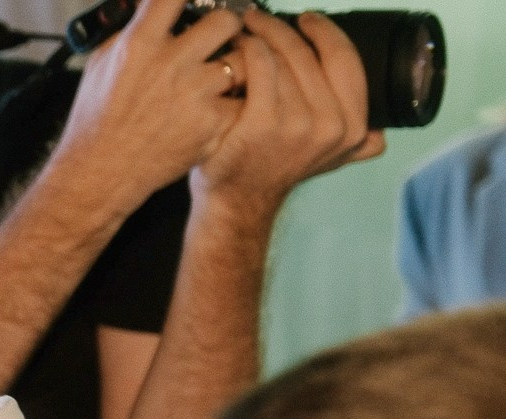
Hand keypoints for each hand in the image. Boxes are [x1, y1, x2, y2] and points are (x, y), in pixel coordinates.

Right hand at [50, 0, 244, 211]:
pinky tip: (218, 107)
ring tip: (224, 74)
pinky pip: (242, 100)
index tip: (195, 1)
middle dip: (227, 26)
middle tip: (222, 36)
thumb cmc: (97, 119)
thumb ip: (130, 31)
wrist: (101, 171)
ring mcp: (195, 94)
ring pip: (245, 60)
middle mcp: (170, 64)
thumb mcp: (101, 64)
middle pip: (226, 20)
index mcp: (139, 43)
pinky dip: (234, 103)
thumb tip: (150, 6)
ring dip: (237, 64)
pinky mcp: (212, 122)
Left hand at [196, 10, 383, 213]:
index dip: (326, 31)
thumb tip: (379, 137)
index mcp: (354, 125)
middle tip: (262, 15)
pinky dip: (250, 49)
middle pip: (310, 55)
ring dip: (262, 35)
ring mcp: (298, 125)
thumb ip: (355, 146)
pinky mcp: (263, 122)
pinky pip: (260, 67)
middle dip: (285, 27)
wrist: (238, 200)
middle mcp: (332, 125)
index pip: (345, 60)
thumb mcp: (327, 160)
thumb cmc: (276, 170)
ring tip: (247, 27)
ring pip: (283, 59)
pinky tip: (239, 45)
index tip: (307, 18)